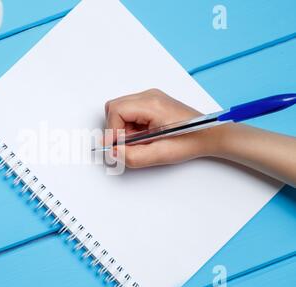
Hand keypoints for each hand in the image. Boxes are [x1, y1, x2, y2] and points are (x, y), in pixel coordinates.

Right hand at [104, 89, 221, 167]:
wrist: (209, 135)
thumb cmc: (190, 141)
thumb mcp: (160, 154)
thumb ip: (133, 156)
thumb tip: (113, 152)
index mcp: (152, 104)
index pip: (116, 111)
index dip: (111, 131)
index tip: (114, 147)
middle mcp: (149, 96)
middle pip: (114, 107)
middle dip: (116, 129)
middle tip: (129, 144)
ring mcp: (150, 97)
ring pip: (120, 110)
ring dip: (123, 128)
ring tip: (141, 140)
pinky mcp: (151, 102)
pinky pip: (129, 112)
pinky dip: (130, 126)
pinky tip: (145, 135)